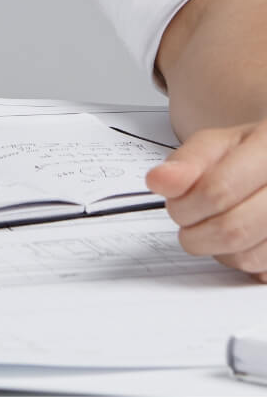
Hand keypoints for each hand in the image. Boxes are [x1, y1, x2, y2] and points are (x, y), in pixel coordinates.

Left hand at [146, 121, 266, 279]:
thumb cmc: (247, 155)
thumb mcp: (216, 144)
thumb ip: (187, 161)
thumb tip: (158, 181)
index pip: (218, 190)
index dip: (186, 204)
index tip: (174, 203)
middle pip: (232, 229)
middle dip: (195, 231)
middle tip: (187, 217)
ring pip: (246, 256)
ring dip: (215, 248)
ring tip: (211, 224)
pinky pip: (258, 270)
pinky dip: (237, 258)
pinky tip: (236, 237)